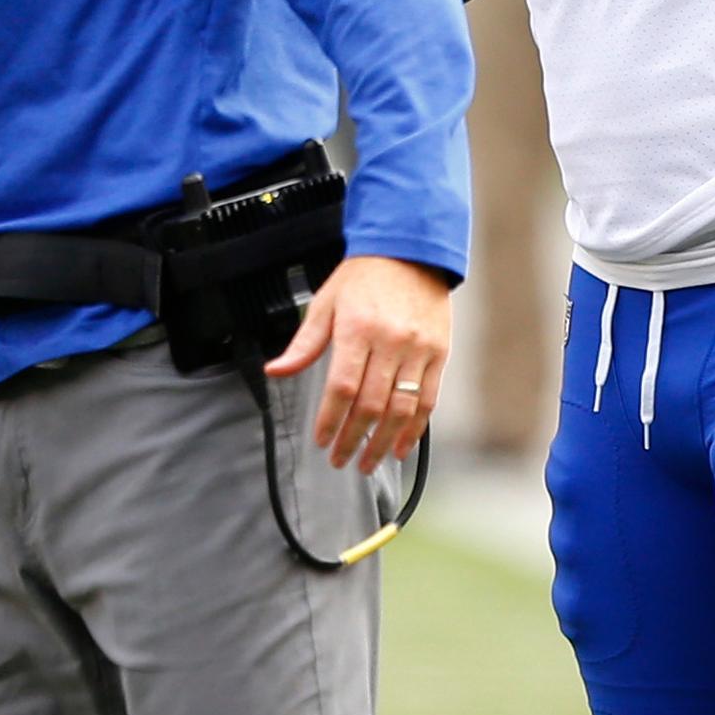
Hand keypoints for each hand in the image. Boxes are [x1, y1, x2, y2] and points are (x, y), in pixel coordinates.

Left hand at [270, 253, 448, 472]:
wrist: (410, 252)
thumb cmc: (363, 278)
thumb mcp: (326, 304)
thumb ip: (304, 344)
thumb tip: (275, 371)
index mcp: (358, 329)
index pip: (342, 387)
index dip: (331, 419)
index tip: (321, 441)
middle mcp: (391, 342)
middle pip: (371, 404)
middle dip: (353, 438)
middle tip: (340, 460)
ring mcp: (418, 350)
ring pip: (401, 408)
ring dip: (383, 442)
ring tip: (367, 463)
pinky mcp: (438, 354)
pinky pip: (428, 400)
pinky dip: (414, 429)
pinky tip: (400, 448)